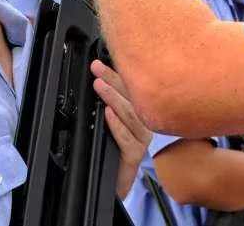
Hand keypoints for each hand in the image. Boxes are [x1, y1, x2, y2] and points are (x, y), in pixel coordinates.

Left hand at [91, 60, 151, 199]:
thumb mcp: (114, 122)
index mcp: (141, 112)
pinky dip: (117, 124)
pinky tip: (108, 114)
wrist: (117, 180)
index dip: (116, 73)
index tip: (100, 63)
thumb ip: (111, 104)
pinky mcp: (135, 154)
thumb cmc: (115, 148)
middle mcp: (146, 122)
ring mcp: (142, 138)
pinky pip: (126, 137)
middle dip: (112, 80)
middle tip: (97, 69)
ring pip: (130, 115)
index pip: (130, 88)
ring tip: (99, 86)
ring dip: (113, 98)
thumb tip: (99, 82)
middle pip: (131, 98)